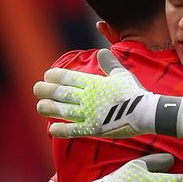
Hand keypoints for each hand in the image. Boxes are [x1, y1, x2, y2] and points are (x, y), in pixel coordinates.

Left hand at [35, 49, 163, 137]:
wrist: (145, 113)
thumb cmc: (134, 92)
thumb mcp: (122, 74)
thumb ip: (109, 63)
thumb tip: (101, 51)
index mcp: (93, 83)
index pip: (68, 77)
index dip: (55, 76)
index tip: (47, 75)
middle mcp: (88, 98)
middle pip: (61, 93)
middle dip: (46, 90)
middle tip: (37, 89)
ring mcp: (89, 114)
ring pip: (63, 110)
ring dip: (49, 108)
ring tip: (39, 106)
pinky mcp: (93, 129)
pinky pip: (73, 130)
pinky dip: (62, 130)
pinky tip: (52, 129)